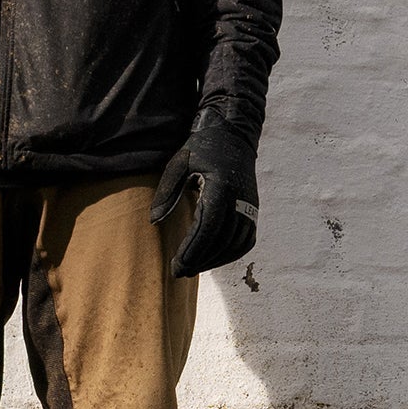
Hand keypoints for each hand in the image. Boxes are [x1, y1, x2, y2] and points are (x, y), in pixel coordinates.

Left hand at [149, 112, 259, 278]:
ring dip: (214, 260)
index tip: (177, 264)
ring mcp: (250, 207)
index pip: (209, 227)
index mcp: (222, 188)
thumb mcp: (179, 163)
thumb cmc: (203, 148)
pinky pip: (245, 241)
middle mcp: (241, 200)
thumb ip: (167, 192)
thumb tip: (154, 222)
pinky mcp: (253, 211)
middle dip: (199, 260)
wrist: (233, 136)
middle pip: (221, 240)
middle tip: (178, 272)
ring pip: (235, 245)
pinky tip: (211, 259)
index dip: (193, 249)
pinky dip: (229, 255)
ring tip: (191, 268)